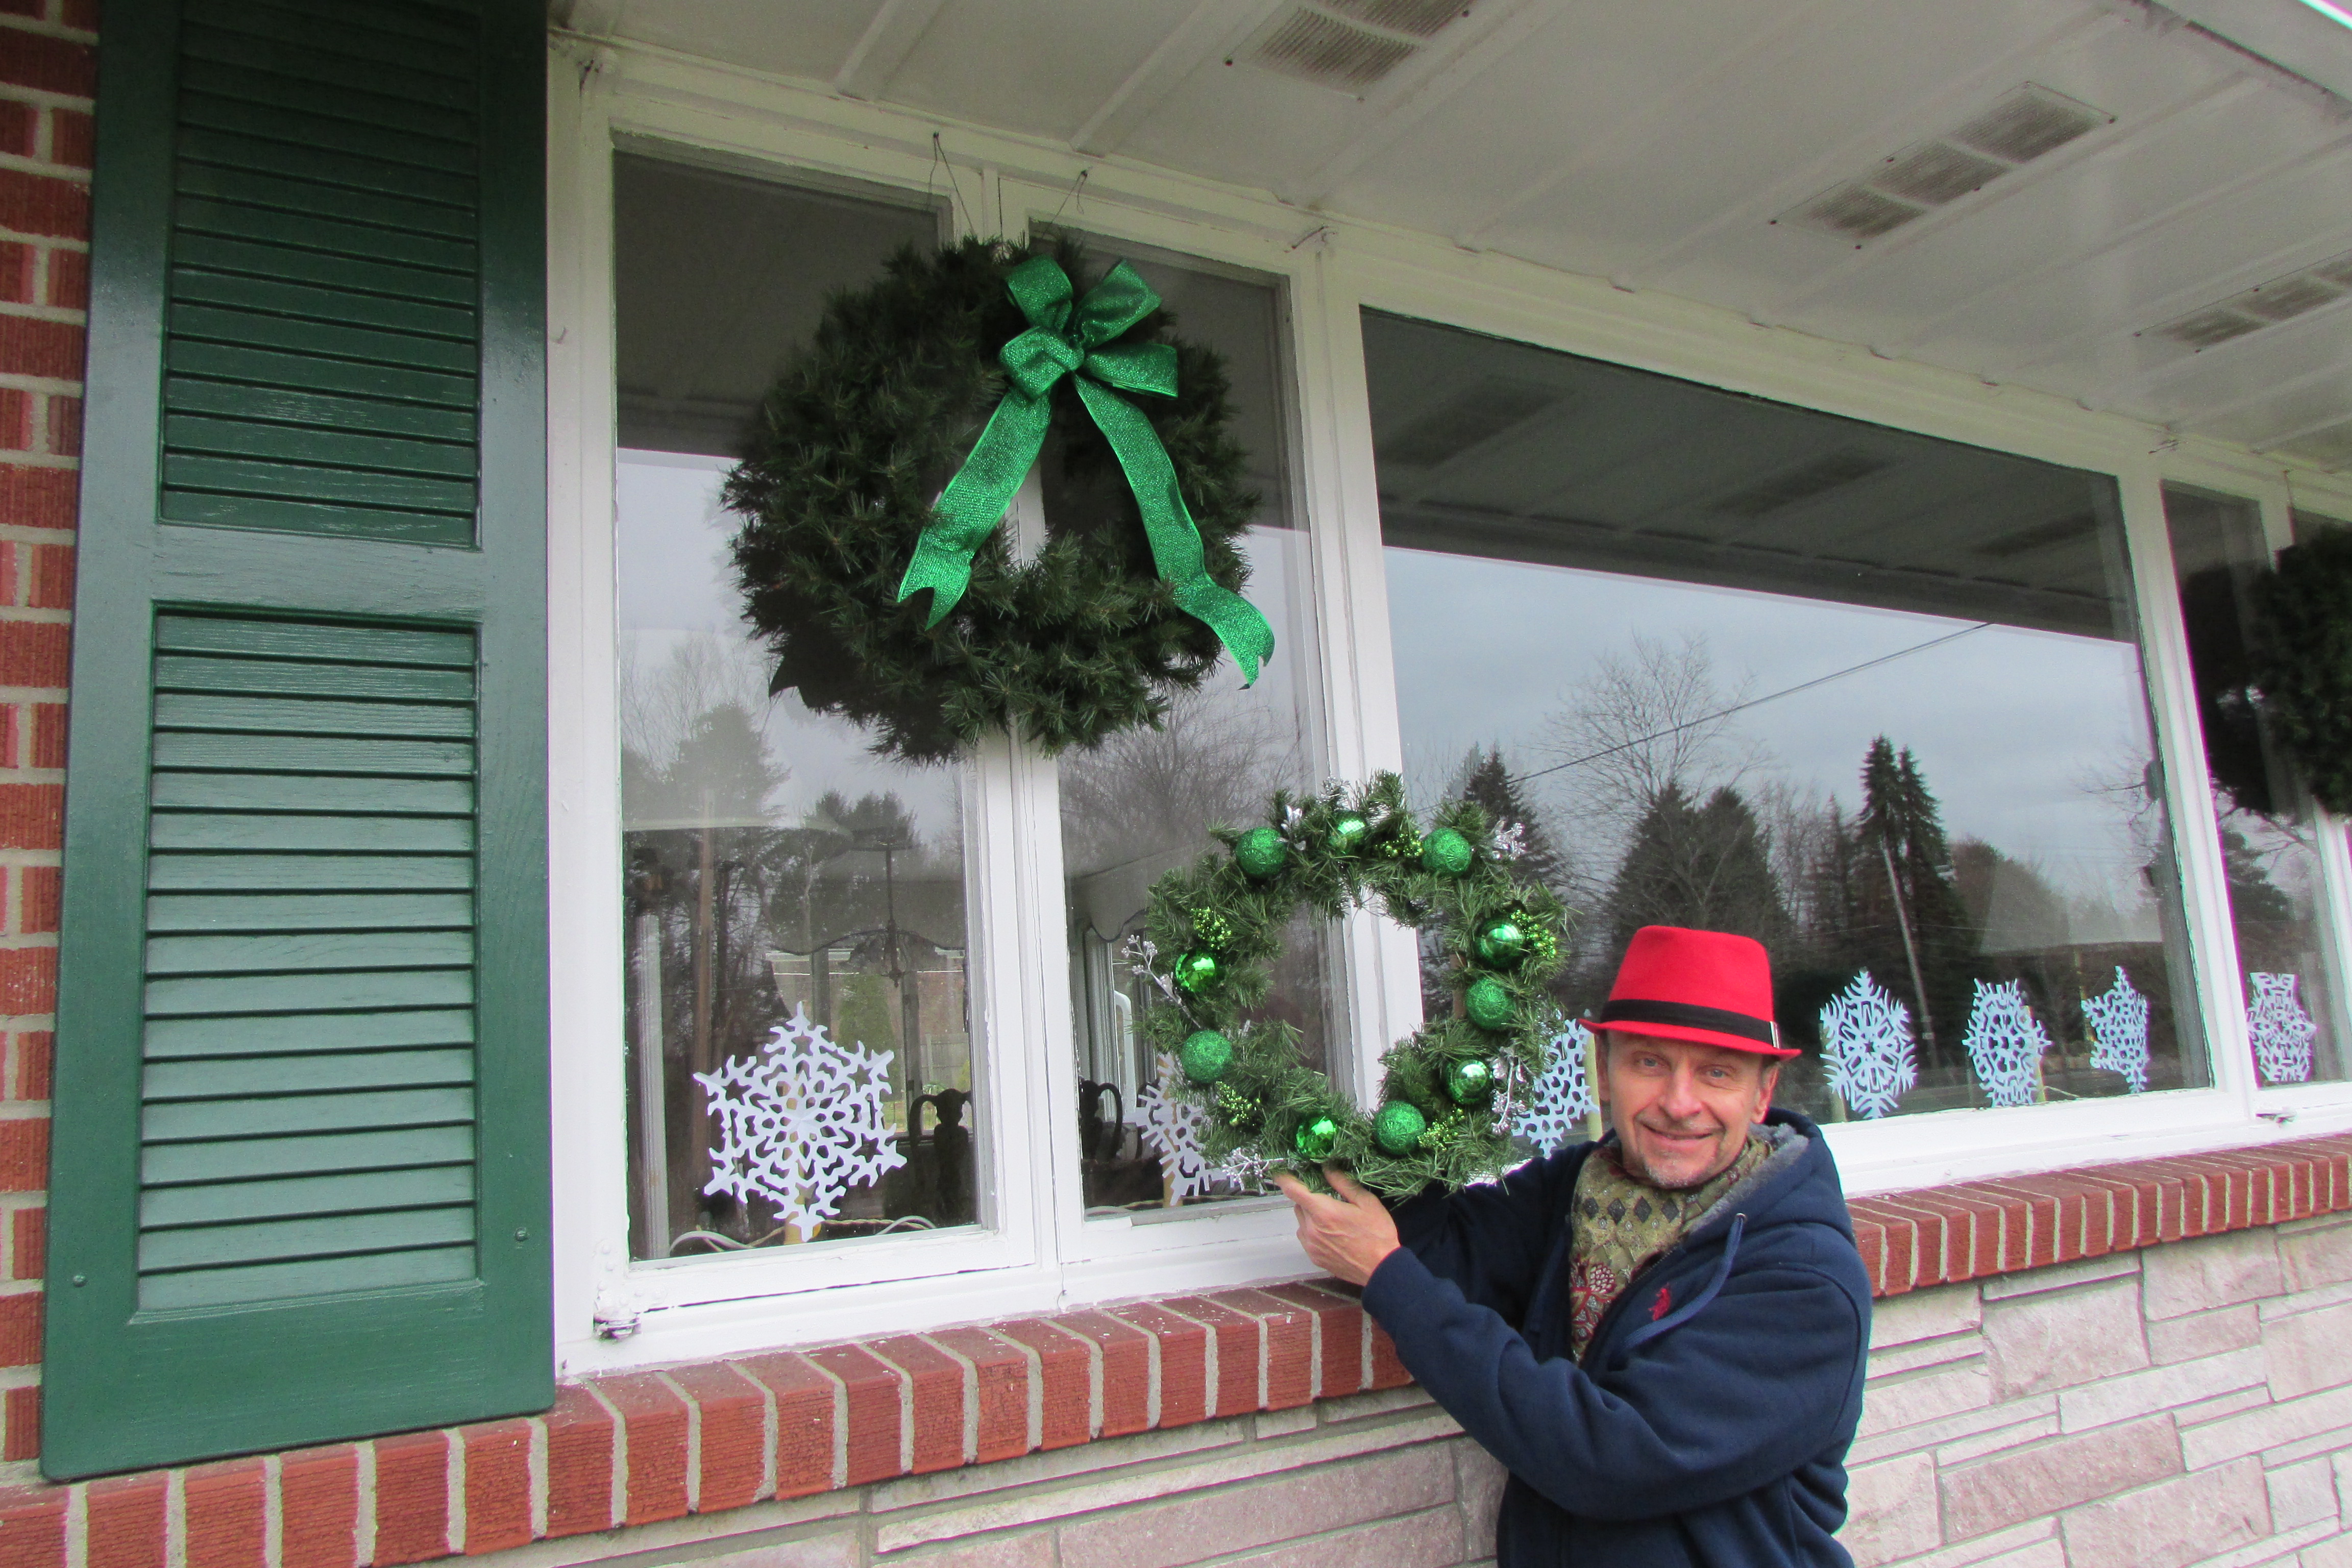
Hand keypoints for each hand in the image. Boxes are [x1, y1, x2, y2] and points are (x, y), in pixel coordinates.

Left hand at [1273, 1165, 1399, 1285]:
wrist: (1381, 1269)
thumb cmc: (1377, 1233)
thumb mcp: (1366, 1202)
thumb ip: (1343, 1183)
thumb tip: (1326, 1168)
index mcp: (1323, 1212)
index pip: (1293, 1190)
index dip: (1284, 1179)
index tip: (1281, 1173)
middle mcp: (1311, 1229)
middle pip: (1298, 1205)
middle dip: (1308, 1198)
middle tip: (1327, 1197)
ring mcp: (1311, 1245)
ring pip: (1301, 1221)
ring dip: (1309, 1215)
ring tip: (1331, 1218)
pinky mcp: (1314, 1257)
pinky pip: (1305, 1237)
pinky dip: (1312, 1231)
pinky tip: (1331, 1233)